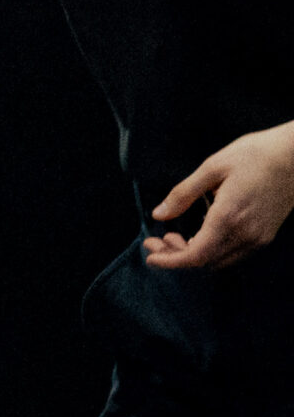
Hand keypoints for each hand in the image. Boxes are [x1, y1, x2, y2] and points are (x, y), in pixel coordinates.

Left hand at [146, 122, 293, 269]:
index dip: (169, 261)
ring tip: (173, 236)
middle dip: (175, 256)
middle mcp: (246, 234)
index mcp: (229, 218)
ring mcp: (259, 237)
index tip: (149, 255)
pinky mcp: (266, 235)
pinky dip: (212, 251)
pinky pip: (234, 254)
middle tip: (157, 240)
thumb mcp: (211, 168)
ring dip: (193, 254)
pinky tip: (200, 234)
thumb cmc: (255, 155)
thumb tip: (159, 214)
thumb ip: (183, 194)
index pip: (195, 255)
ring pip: (219, 261)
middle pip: (204, 262)